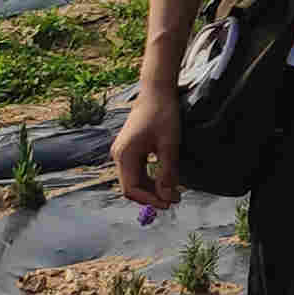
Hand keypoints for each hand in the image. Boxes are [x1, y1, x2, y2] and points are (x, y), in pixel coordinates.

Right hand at [114, 84, 183, 211]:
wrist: (156, 90)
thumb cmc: (163, 114)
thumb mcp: (169, 144)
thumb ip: (168, 171)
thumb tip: (168, 197)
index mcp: (125, 155)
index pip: (131, 189)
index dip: (149, 200)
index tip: (169, 204)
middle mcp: (119, 155)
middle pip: (131, 186)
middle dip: (151, 196)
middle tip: (174, 200)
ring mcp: (123, 152)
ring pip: (134, 180)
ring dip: (151, 189)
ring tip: (173, 192)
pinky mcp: (130, 149)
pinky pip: (137, 171)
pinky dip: (150, 179)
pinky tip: (166, 180)